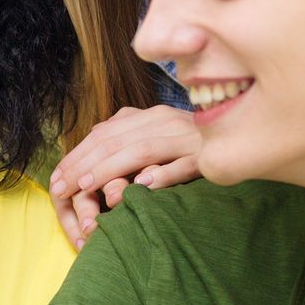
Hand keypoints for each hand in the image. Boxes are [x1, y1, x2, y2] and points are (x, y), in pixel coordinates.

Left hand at [49, 107, 203, 245]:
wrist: (249, 135)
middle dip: (83, 166)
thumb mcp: (160, 137)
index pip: (103, 134)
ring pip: (141, 150)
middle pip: (114, 141)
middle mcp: (164, 121)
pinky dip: (162, 174)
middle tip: (62, 188)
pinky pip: (183, 165)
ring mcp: (187, 137)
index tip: (56, 180)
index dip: (77, 156)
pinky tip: (142, 186)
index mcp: (149, 116)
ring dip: (111, 169)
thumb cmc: (196, 146)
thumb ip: (130, 139)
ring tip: (89, 187)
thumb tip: (92, 146)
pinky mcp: (208, 155)